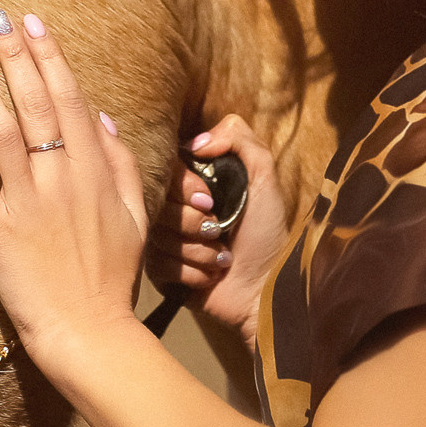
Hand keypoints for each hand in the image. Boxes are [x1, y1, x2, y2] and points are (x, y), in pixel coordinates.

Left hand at [0, 8, 146, 365]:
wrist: (90, 331)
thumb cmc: (114, 276)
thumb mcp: (135, 216)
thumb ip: (120, 165)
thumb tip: (105, 119)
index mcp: (96, 171)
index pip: (71, 100)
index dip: (51, 58)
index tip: (35, 24)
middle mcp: (62, 177)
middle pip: (36, 104)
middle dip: (16, 56)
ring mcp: (28, 201)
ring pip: (3, 131)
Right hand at [147, 114, 289, 349]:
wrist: (267, 287)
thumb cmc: (268, 233)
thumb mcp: (264, 177)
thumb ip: (239, 139)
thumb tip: (195, 141)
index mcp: (197, 185)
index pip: (166, 172)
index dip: (184, 187)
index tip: (209, 200)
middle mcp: (178, 210)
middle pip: (158, 205)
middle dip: (193, 222)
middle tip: (219, 230)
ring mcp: (167, 243)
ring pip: (158, 237)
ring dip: (198, 250)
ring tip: (222, 257)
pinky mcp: (163, 274)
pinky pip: (160, 266)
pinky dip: (192, 273)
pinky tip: (211, 276)